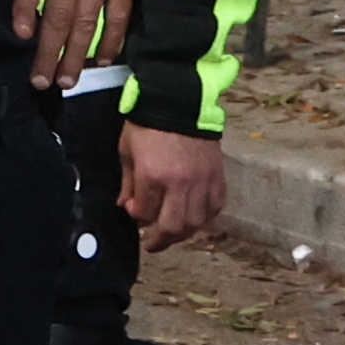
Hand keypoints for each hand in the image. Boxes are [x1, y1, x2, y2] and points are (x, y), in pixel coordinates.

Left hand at [14, 0, 157, 88]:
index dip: (25, 10)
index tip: (21, 34)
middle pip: (59, 14)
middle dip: (49, 52)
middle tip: (40, 82)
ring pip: (87, 21)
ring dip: (76, 54)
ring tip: (66, 81)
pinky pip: (118, 13)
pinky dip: (112, 38)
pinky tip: (105, 59)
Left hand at [115, 120, 225, 251]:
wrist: (180, 100)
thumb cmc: (149, 122)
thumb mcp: (127, 151)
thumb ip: (127, 182)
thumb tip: (126, 205)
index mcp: (153, 176)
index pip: (145, 214)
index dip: (136, 217)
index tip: (133, 211)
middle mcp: (180, 183)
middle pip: (173, 227)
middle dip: (161, 239)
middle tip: (153, 243)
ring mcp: (202, 181)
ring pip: (196, 222)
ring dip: (184, 233)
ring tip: (174, 234)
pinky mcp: (217, 175)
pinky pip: (215, 206)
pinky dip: (205, 216)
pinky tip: (195, 217)